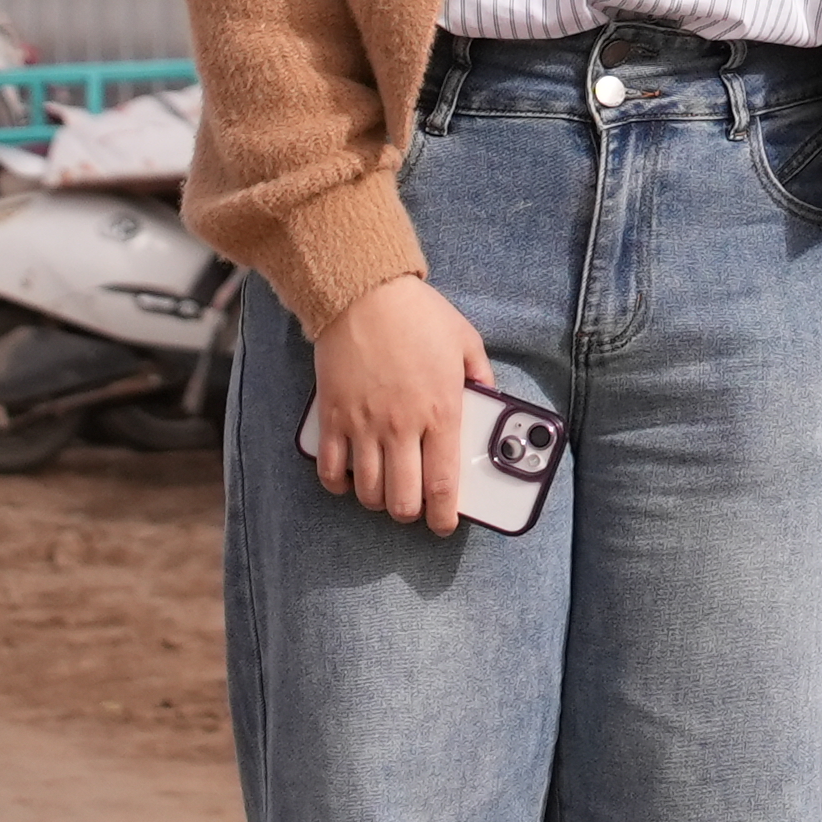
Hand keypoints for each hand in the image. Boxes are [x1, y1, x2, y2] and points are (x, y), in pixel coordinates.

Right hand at [312, 275, 494, 533]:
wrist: (365, 295)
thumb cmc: (420, 316)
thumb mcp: (467, 342)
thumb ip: (482, 377)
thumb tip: (491, 400)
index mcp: (441, 411)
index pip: (444, 483)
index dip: (445, 515)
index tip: (445, 526)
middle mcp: (402, 426)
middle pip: (402, 499)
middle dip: (410, 514)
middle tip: (415, 509)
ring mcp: (363, 425)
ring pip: (366, 492)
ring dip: (377, 501)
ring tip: (386, 493)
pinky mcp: (333, 418)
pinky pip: (330, 470)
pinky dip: (339, 485)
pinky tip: (350, 480)